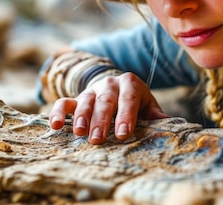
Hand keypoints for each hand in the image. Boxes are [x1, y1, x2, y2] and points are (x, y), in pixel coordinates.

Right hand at [48, 72, 169, 143]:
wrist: (117, 87)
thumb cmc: (136, 102)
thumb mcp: (147, 104)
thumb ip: (155, 114)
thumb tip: (168, 123)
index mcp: (130, 84)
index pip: (128, 99)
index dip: (125, 116)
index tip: (123, 134)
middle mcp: (109, 84)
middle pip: (105, 101)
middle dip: (101, 120)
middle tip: (98, 139)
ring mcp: (91, 90)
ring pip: (85, 101)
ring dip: (81, 117)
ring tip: (79, 133)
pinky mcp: (76, 98)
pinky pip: (63, 102)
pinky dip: (57, 112)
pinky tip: (54, 126)